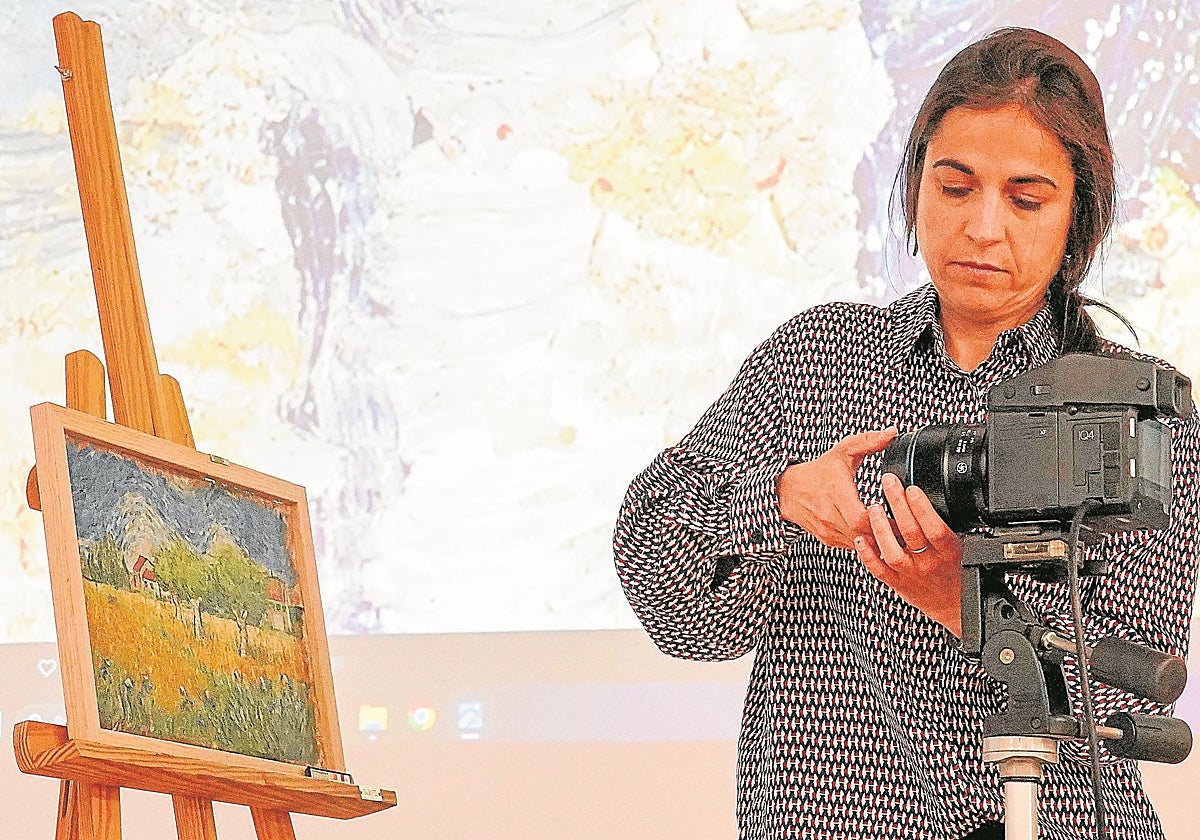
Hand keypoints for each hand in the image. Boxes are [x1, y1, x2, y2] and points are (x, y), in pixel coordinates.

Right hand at [777, 427, 896, 550]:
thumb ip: (868, 441)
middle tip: (907, 526)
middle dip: (886, 533)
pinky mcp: (829, 540)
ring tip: (898, 533)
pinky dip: (867, 543)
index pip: (861, 517)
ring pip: (860, 545)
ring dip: (879, 540)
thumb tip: (892, 432)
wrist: (787, 491)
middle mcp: (830, 516)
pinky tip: (879, 535)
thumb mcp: (843, 452)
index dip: (881, 519)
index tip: (897, 512)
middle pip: (864, 535)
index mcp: (835, 493)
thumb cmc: (817, 472)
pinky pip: (853, 547)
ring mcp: (829, 531)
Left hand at [854, 472, 963, 635]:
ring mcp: (911, 574)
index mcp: (950, 553)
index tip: (911, 489)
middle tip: (888, 482)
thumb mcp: (966, 549)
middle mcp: (929, 564)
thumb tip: (933, 499)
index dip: (922, 508)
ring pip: (892, 551)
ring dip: (880, 527)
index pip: (935, 528)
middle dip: (897, 504)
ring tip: (873, 507)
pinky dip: (867, 554)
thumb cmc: (959, 574)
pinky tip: (860, 538)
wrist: (956, 609)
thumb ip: (948, 528)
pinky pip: (878, 569)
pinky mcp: (897, 584)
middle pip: (910, 532)